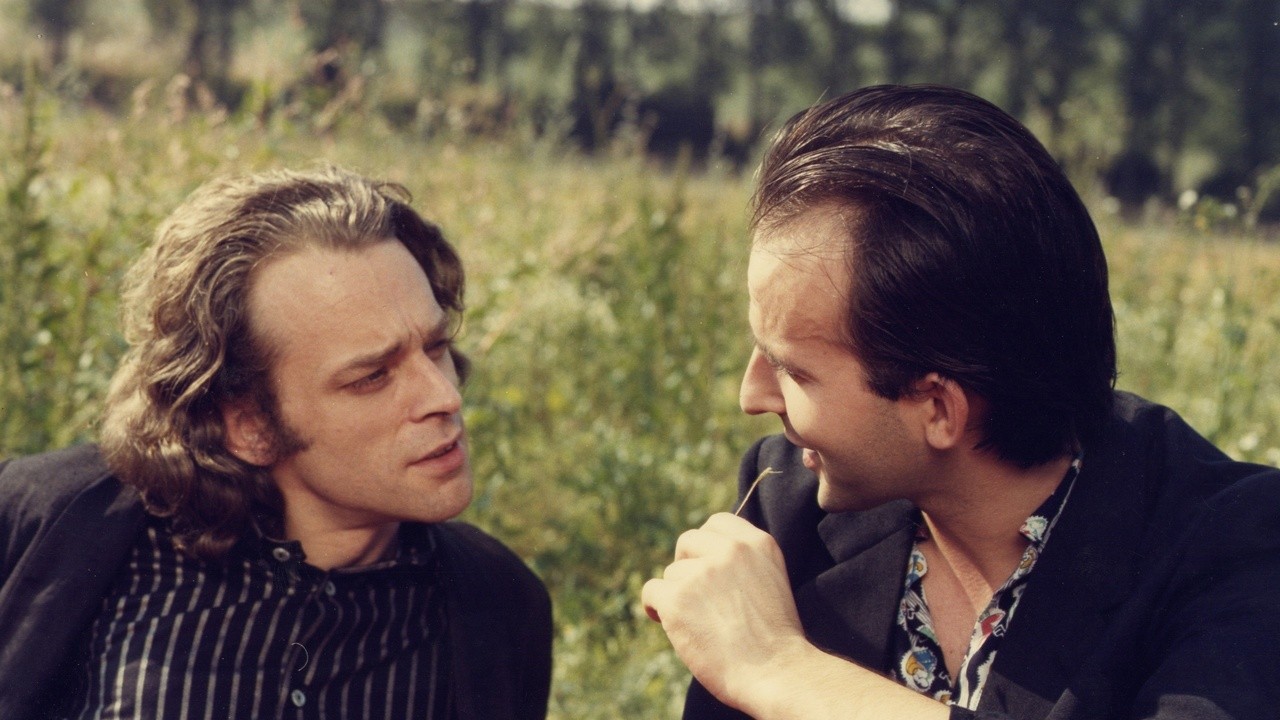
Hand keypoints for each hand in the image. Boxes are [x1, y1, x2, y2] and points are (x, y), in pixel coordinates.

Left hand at [641, 512, 807, 705]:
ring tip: (699, 624)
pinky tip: (669, 624)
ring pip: (671, 573)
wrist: (775, 672)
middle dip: (686, 565)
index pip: (718, 522)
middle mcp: (730, 550)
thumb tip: (703, 558)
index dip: (706, 545)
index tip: (704, 564)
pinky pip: (651, 591)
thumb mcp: (771, 581)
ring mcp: (702, 572)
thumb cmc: (775, 639)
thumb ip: (743, 562)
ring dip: (678, 595)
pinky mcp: (678, 598)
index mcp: (758, 543)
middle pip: (688, 541)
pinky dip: (656, 608)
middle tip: (694, 595)